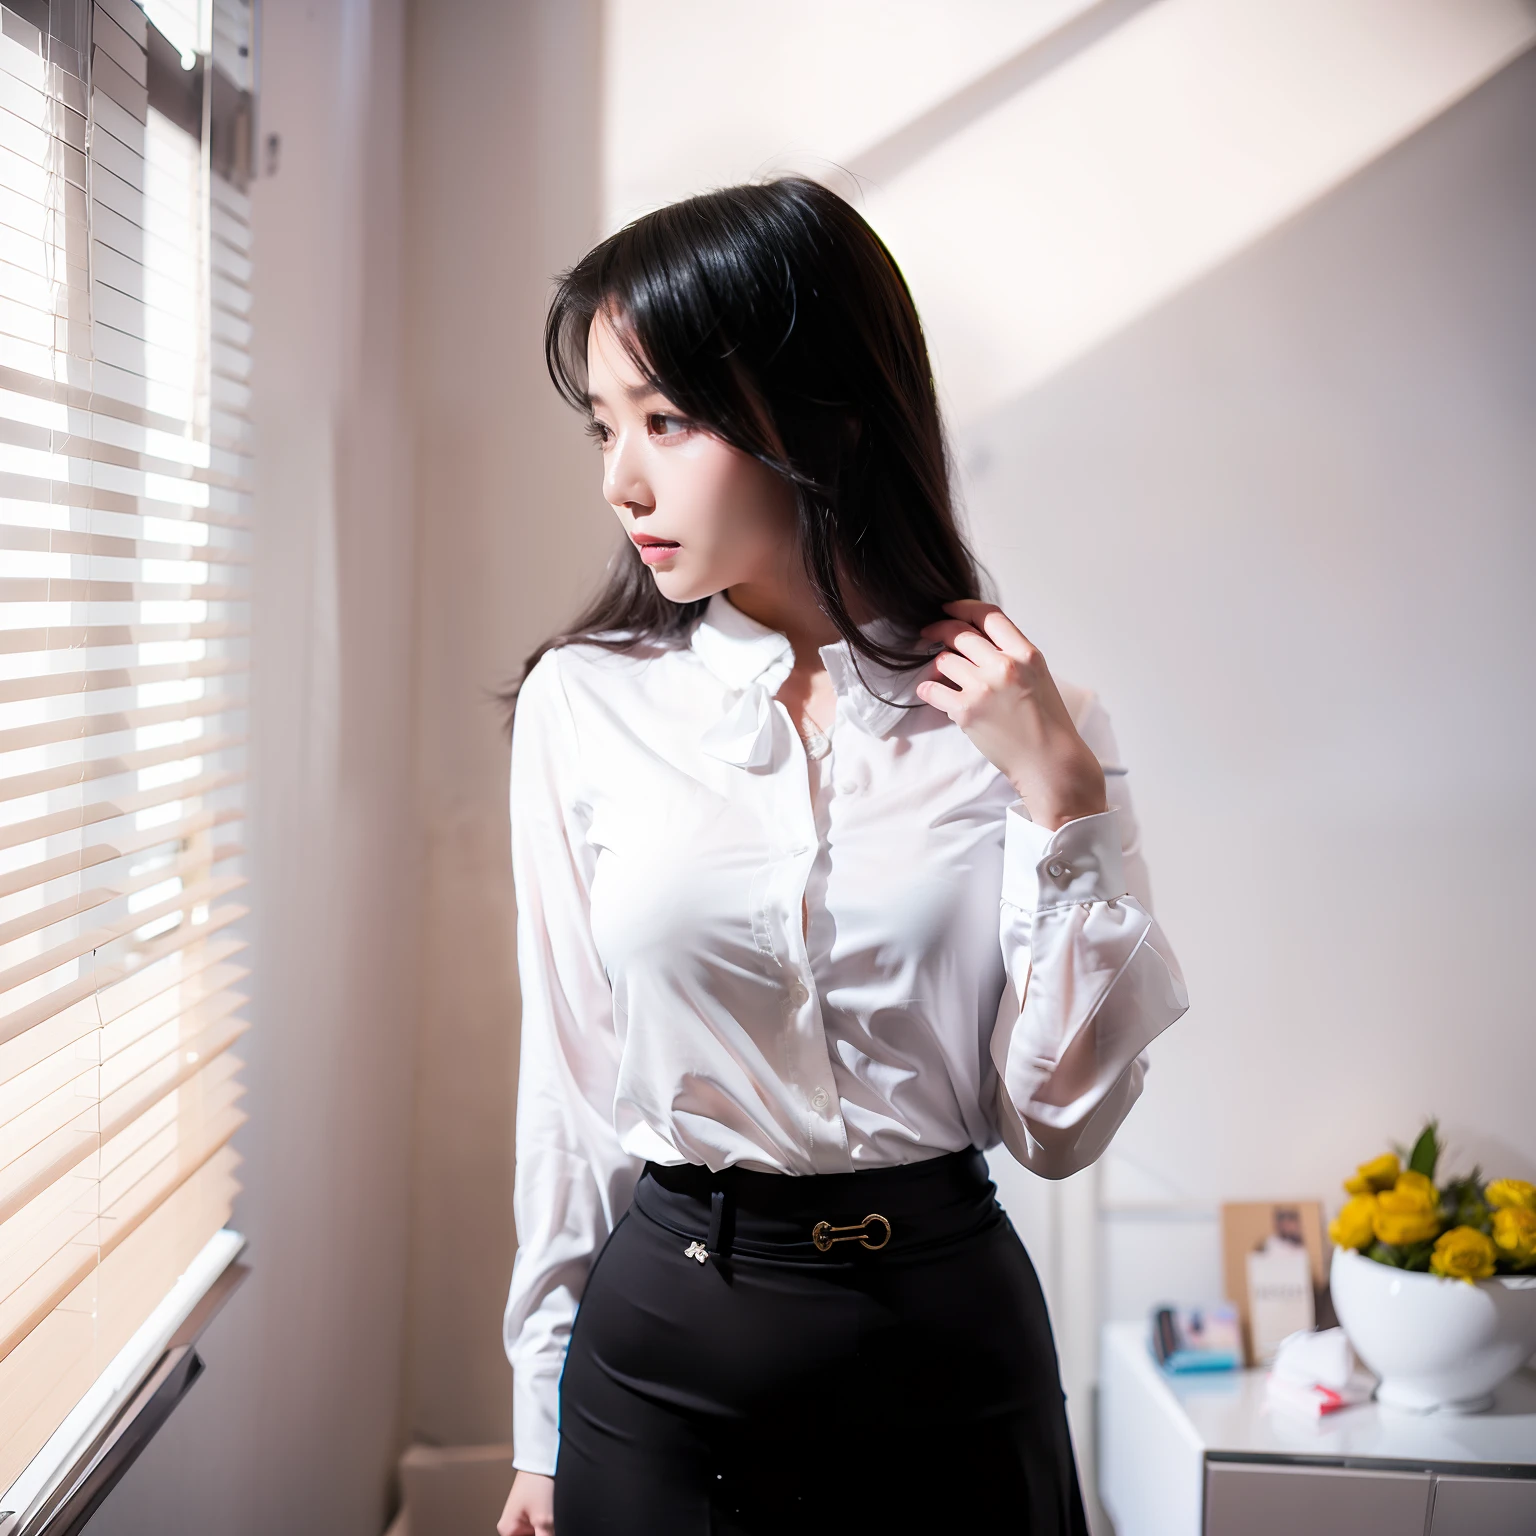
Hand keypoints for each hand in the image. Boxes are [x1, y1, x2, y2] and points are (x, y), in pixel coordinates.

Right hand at [498, 1471, 553, 1535]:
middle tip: (548, 1526)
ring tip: (548, 1521)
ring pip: (532, 1534)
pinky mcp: (526, 1512)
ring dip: (542, 1532)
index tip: (544, 1533)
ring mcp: (518, 1519)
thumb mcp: (544, 1519)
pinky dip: (543, 1527)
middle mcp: (509, 1526)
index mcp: (507, 1530)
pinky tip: (549, 1520)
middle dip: (541, 1535)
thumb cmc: (537, 1483)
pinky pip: (534, 1527)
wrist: (540, 1460)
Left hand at [916, 599, 1105, 830]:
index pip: (988, 615)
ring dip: (937, 666)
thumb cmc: (1046, 724)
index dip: (963, 607)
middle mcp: (1005, 666)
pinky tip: (930, 693)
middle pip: (959, 634)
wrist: (1050, 762)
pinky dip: (927, 690)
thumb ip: (1011, 656)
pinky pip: (932, 690)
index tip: (948, 609)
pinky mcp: (967, 711)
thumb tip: (977, 642)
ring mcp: (984, 688)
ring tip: (940, 675)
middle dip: (938, 630)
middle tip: (928, 634)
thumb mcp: (1038, 677)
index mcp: (1026, 654)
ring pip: (943, 661)